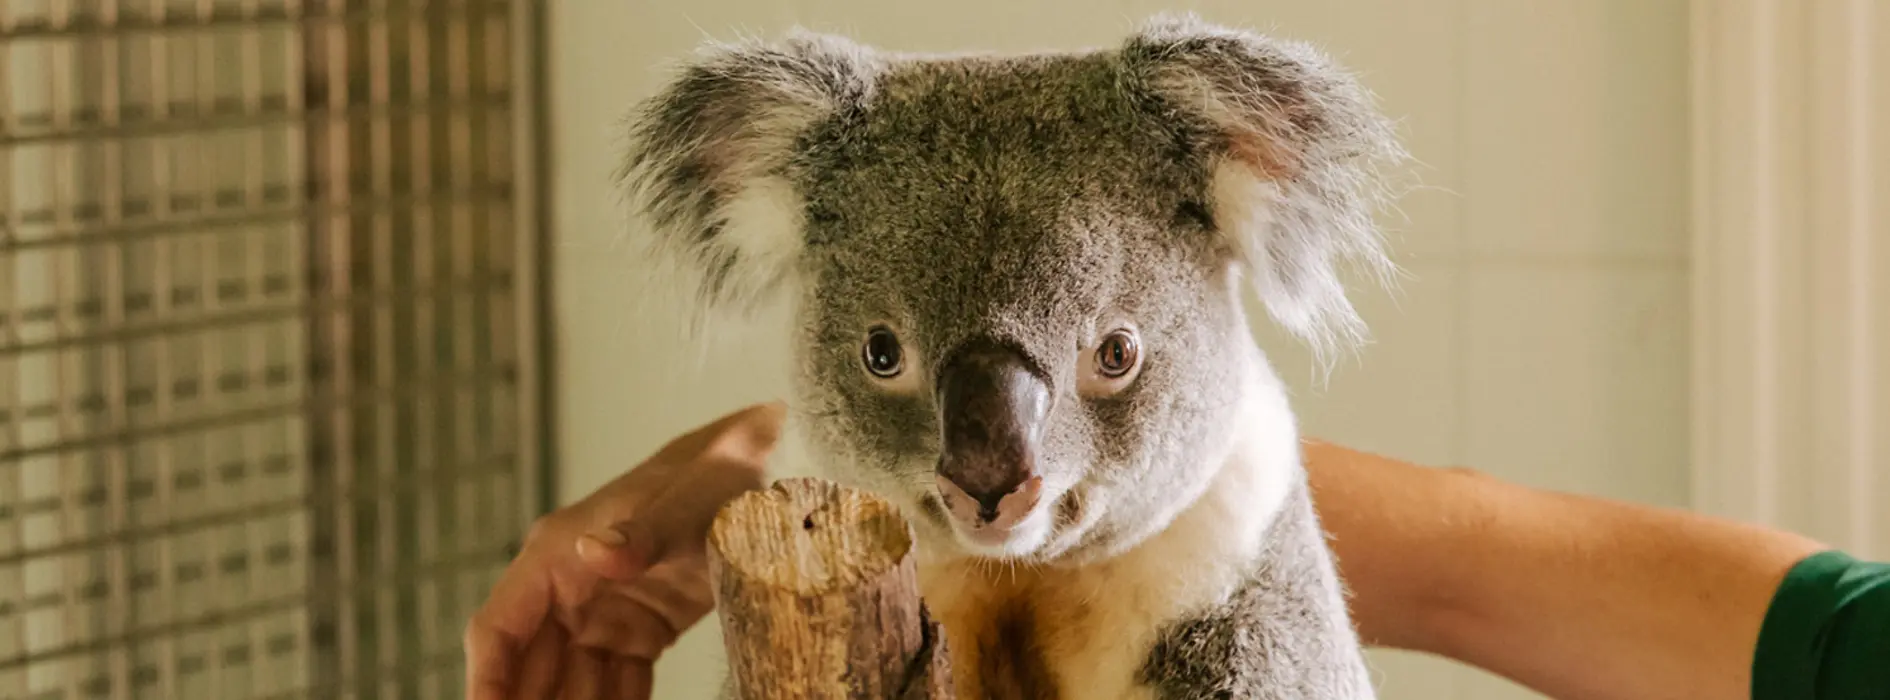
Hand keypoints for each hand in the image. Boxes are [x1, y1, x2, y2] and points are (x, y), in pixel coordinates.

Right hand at [463, 402, 785, 698]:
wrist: (767, 462)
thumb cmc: (719, 472)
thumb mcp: (689, 502)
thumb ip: (645, 531)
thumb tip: (593, 550)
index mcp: (558, 554)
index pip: (498, 630)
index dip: (487, 683)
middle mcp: (570, 587)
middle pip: (531, 670)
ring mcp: (605, 611)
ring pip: (572, 684)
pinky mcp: (642, 628)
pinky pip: (617, 685)